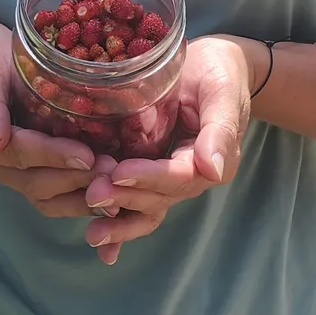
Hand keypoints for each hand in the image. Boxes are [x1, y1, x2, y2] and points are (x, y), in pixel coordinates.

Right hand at [0, 16, 98, 216]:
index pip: (17, 153)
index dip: (53, 156)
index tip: (87, 157)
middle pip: (34, 182)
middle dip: (76, 178)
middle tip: (114, 171)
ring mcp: (3, 172)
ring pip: (45, 195)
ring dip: (82, 192)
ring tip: (117, 181)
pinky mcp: (23, 171)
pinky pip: (52, 191)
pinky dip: (79, 191)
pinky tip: (109, 186)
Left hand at [83, 35, 259, 263]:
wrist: (212, 66)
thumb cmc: (220, 73)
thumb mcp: (223, 93)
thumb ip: (220, 130)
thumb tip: (212, 170)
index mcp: (209, 161)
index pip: (177, 177)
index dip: (148, 177)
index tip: (119, 173)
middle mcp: (189, 176)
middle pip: (157, 197)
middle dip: (125, 199)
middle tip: (93, 194)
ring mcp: (167, 176)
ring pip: (145, 207)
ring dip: (119, 222)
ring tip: (92, 235)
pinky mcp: (149, 171)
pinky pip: (135, 201)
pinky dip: (121, 226)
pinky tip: (102, 248)